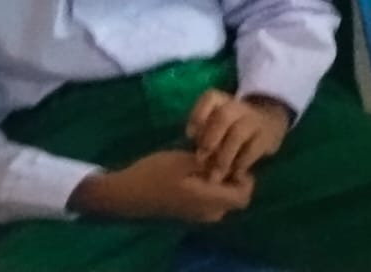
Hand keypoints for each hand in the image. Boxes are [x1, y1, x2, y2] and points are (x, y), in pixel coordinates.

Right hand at [69, 150, 252, 222]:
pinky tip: (196, 169)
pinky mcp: (189, 211)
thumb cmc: (155, 173)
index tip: (230, 156)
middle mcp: (208, 213)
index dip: (244, 174)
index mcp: (209, 201)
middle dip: (232, 176)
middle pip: (235, 195)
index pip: (245, 194)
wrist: (125, 193)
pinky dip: (210, 186)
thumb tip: (233, 160)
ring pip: (223, 197)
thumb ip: (213, 162)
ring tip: (205, 160)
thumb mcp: (186, 161)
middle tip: (219, 156)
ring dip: (220, 180)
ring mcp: (198, 214)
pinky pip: (210, 200)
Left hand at [186, 90, 289, 183]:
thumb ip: (205, 135)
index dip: (197, 115)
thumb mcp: (219, 124)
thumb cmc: (234, 127)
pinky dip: (241, 164)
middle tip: (201, 159)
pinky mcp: (268, 136)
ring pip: (238, 133)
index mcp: (223, 101)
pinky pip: (253, 149)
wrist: (271, 121)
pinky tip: (235, 175)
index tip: (190, 135)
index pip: (210, 98)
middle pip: (224, 114)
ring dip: (224, 156)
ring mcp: (256, 120)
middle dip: (210, 138)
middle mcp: (240, 107)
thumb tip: (198, 160)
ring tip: (216, 176)